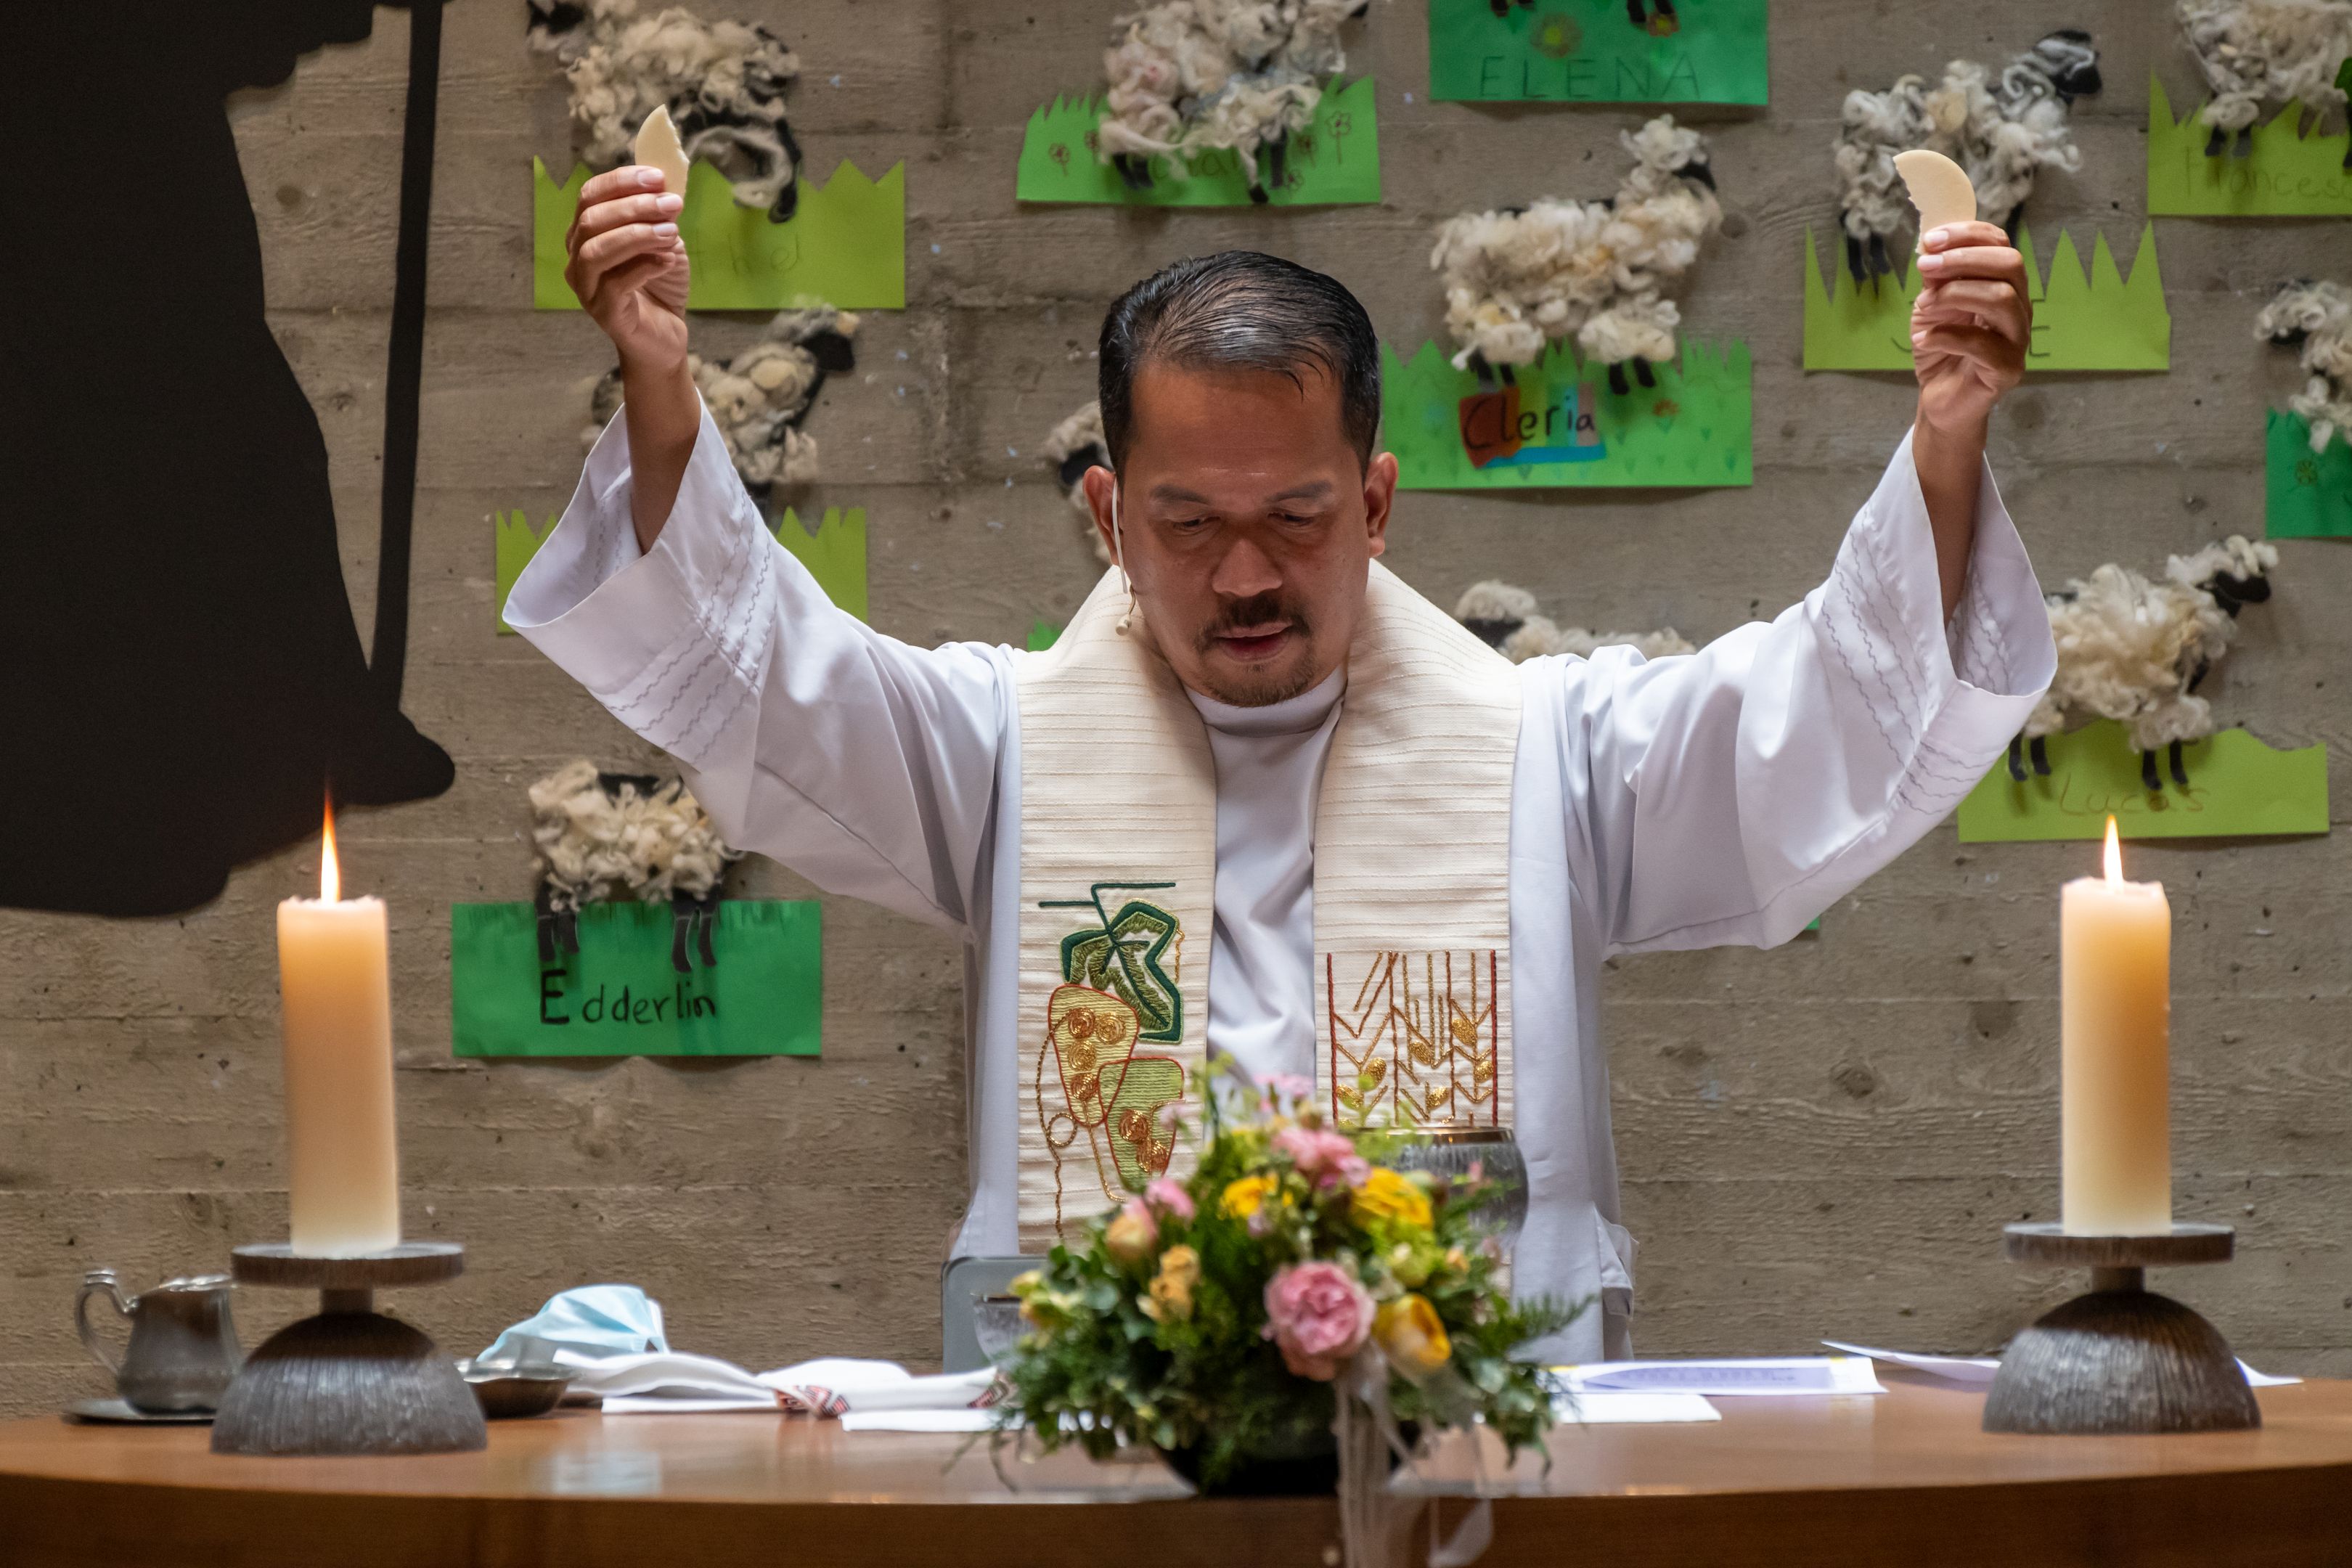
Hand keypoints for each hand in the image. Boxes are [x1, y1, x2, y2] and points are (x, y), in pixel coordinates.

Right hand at [564, 166, 690, 372]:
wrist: (664, 336)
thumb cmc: (659, 285)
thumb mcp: (663, 241)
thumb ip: (659, 216)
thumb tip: (664, 188)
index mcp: (585, 233)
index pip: (590, 195)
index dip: (621, 181)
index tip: (658, 178)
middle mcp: (577, 258)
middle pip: (592, 220)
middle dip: (635, 206)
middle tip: (673, 204)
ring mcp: (585, 287)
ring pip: (597, 250)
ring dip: (637, 235)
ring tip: (672, 232)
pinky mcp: (603, 313)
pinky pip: (616, 283)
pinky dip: (644, 266)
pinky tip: (668, 260)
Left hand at [1909, 220, 2028, 437]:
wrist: (1940, 398)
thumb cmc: (1941, 347)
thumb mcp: (1931, 305)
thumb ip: (1936, 279)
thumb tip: (1931, 250)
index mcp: (2005, 285)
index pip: (2000, 244)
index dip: (1967, 236)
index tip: (1929, 242)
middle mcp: (2019, 307)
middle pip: (2010, 264)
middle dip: (1963, 259)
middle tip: (1924, 268)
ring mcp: (2018, 338)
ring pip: (2002, 298)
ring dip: (1954, 295)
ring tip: (1923, 307)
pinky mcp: (2008, 369)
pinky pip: (1982, 344)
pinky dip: (1946, 336)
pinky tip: (1923, 339)